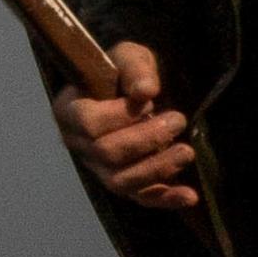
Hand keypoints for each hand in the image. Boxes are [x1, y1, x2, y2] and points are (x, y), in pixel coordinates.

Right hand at [52, 40, 200, 209]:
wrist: (131, 90)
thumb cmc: (123, 72)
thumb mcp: (128, 57)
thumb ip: (135, 69)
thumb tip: (146, 90)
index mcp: (69, 111)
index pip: (88, 123)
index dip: (120, 115)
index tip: (150, 100)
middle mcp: (78, 145)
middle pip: (106, 154)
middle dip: (147, 140)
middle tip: (178, 120)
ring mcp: (98, 168)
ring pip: (121, 182)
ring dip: (157, 169)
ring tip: (187, 152)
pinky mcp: (124, 183)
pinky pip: (140, 198)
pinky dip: (165, 199)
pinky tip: (189, 196)